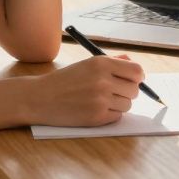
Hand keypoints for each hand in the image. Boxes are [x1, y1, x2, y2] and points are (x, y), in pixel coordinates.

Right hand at [17, 54, 143, 126]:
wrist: (41, 98)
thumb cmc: (65, 80)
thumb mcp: (88, 63)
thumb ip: (112, 61)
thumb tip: (132, 63)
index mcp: (102, 63)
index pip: (137, 71)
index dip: (137, 77)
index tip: (132, 80)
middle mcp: (103, 81)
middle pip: (134, 90)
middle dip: (127, 92)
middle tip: (113, 92)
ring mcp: (100, 100)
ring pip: (127, 105)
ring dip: (118, 104)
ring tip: (101, 100)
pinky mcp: (96, 117)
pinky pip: (117, 117)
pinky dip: (110, 114)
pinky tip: (95, 109)